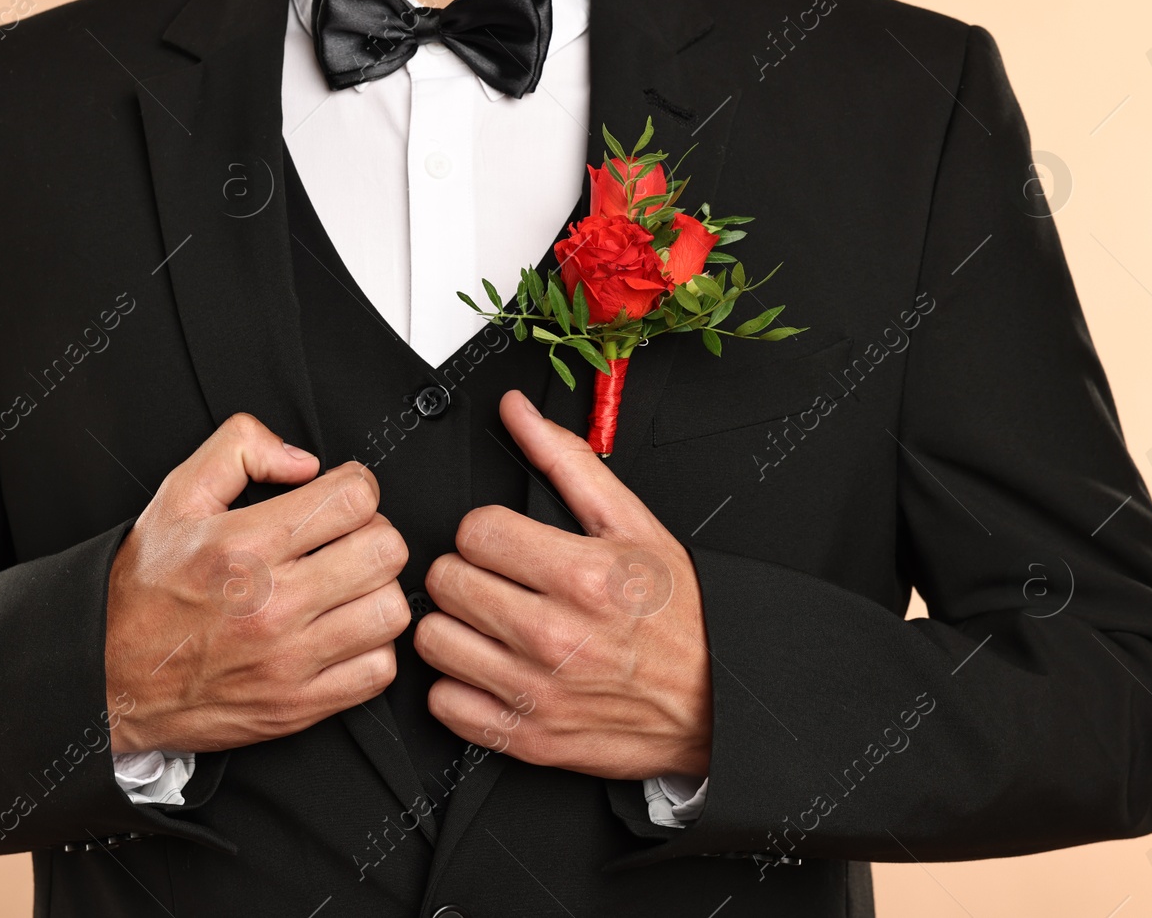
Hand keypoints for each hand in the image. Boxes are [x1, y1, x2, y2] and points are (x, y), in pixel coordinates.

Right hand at [105, 414, 409, 752]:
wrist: (108, 677)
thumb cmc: (144, 589)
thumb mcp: (177, 497)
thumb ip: (239, 449)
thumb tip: (303, 460)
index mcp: (246, 545)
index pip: (354, 499)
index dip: (357, 486)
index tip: (343, 497)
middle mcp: (272, 603)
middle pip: (386, 551)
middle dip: (374, 535)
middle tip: (349, 541)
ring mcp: (288, 660)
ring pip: (390, 611)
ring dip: (376, 592)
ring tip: (347, 589)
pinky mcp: (297, 706)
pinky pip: (378, 671)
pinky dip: (370, 650)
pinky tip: (342, 634)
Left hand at [415, 390, 710, 779]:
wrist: (717, 701)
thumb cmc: (678, 614)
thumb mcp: (633, 524)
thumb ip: (568, 461)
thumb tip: (517, 412)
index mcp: (582, 575)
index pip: (475, 531)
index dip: (486, 531)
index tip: (504, 544)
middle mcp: (555, 636)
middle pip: (447, 581)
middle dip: (466, 572)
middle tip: (496, 580)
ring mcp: (539, 692)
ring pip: (434, 640)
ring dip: (453, 627)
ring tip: (486, 622)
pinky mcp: (528, 739)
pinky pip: (445, 705)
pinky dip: (457, 688)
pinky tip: (488, 668)